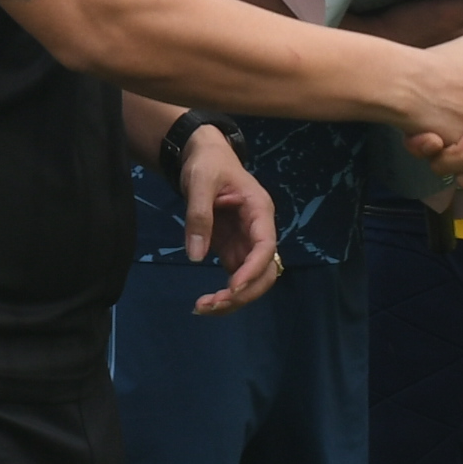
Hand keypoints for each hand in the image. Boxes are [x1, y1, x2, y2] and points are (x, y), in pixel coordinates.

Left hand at [177, 127, 283, 312]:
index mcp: (259, 210)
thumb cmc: (207, 163)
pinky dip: (224, 294)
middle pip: (265, 271)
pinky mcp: (232, 250)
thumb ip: (198, 215)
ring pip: (252, 280)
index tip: (232, 287)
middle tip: (211, 304)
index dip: (253, 269)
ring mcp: (246, 243)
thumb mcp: (199, 181)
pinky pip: (235, 278)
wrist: (204, 156)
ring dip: (233, 299)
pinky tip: (204, 303)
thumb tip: (196, 256)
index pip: (266, 246)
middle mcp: (258, 231)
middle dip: (243, 292)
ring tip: (203, 308)